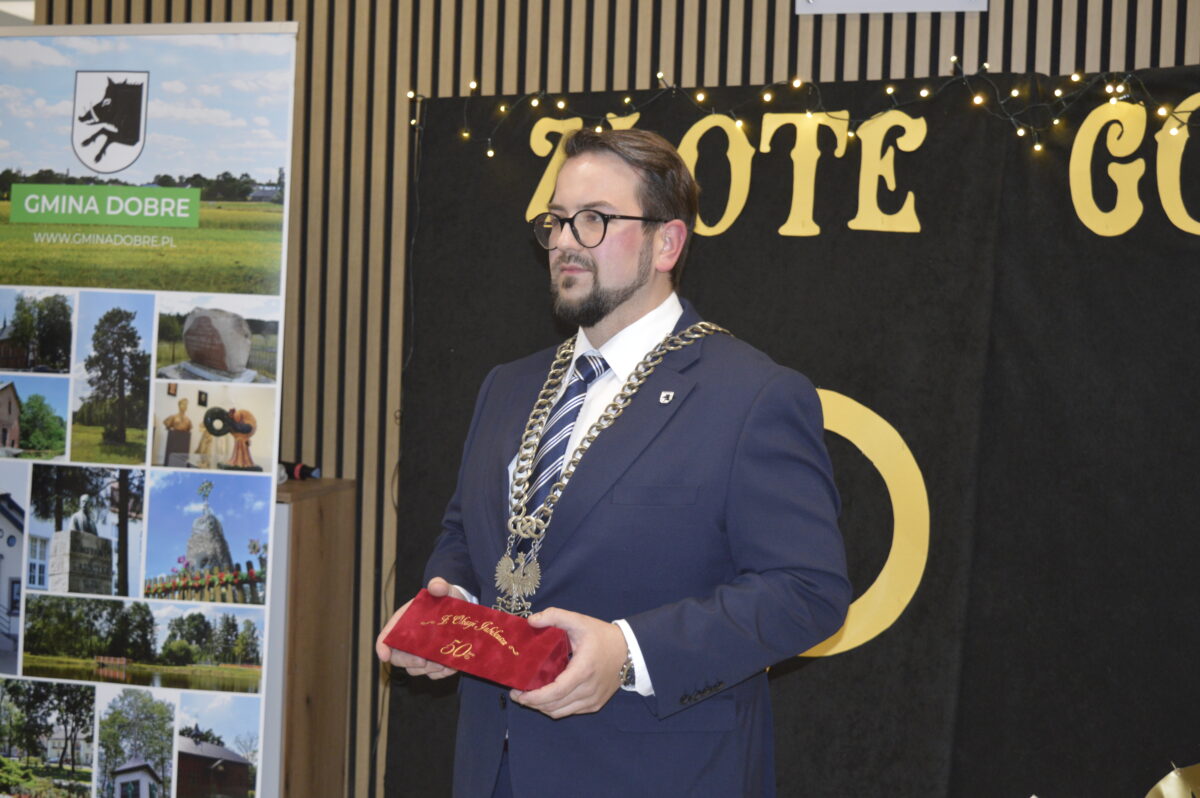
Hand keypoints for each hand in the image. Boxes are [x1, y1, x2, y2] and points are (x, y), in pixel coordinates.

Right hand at [375, 577, 464, 679]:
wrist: (461, 609)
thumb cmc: (446, 598)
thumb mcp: (444, 589)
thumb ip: (439, 585)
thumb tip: (436, 585)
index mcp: (403, 622)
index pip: (386, 637)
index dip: (382, 647)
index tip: (384, 655)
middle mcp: (408, 640)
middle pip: (398, 658)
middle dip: (409, 662)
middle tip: (425, 661)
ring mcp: (419, 653)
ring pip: (415, 669)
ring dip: (427, 670)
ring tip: (443, 663)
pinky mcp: (433, 662)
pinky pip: (432, 674)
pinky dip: (441, 674)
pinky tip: (451, 667)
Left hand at [510, 608, 627, 718]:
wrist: (630, 651)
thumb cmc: (603, 636)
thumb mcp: (579, 621)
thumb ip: (555, 616)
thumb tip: (531, 621)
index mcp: (583, 670)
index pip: (554, 692)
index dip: (533, 697)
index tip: (517, 692)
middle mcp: (588, 690)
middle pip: (553, 706)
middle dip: (532, 703)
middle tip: (518, 694)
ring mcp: (592, 700)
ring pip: (560, 712)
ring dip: (542, 707)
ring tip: (530, 697)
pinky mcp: (595, 705)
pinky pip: (569, 711)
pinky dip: (555, 708)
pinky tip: (548, 697)